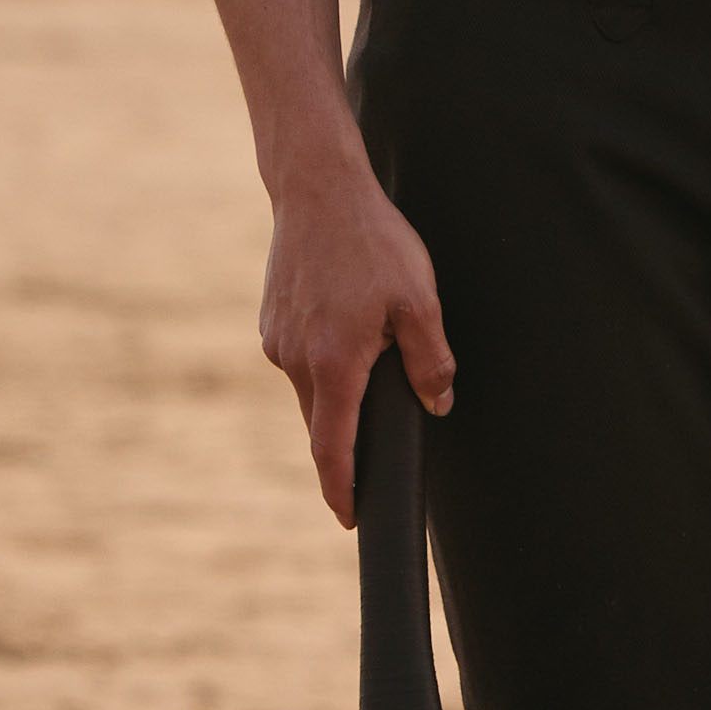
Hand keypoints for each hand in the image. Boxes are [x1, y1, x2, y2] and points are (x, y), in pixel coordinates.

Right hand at [260, 164, 454, 526]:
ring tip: (374, 354)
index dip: (342, 490)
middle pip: (324, 423)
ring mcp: (278, 342)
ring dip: (340, 392)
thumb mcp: (420, 301)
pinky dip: (325, 363)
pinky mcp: (272, 323)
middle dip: (348, 441)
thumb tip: (439, 404)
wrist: (318, 190)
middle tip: (379, 447)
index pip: (333, 449)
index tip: (350, 519)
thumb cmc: (374, 243)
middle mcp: (297, 360)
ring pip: (313, 390)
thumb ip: (430, 360)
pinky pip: (302, 360)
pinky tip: (349, 326)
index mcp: (334, 364)